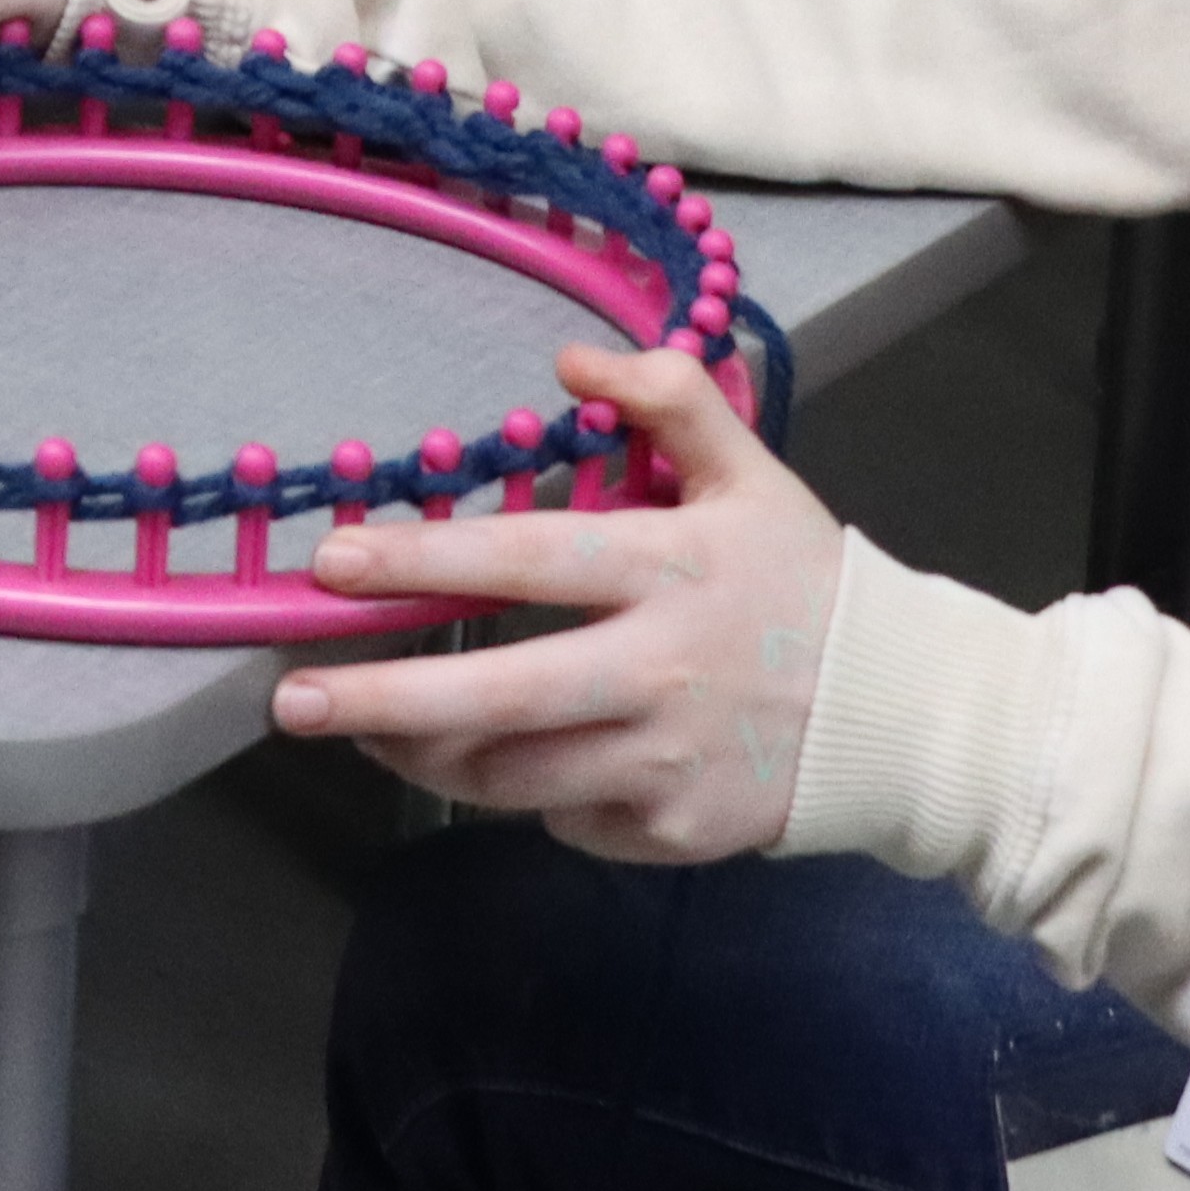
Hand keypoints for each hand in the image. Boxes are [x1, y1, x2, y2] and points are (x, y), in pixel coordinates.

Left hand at [268, 342, 852, 861]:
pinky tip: (521, 761)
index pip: (526, 562)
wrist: (902, 715)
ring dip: (425, 754)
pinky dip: (529, 793)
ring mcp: (663, 763)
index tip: (330, 562)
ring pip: (509, 776)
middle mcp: (658, 671)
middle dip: (379, 700)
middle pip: (496, 696)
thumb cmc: (806, 580)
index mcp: (670, 569)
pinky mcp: (670, 833)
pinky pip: (564, 817)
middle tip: (287, 701)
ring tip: (368, 728)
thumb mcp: (753, 471)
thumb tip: (571, 357)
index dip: (421, 561)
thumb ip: (670, 396)